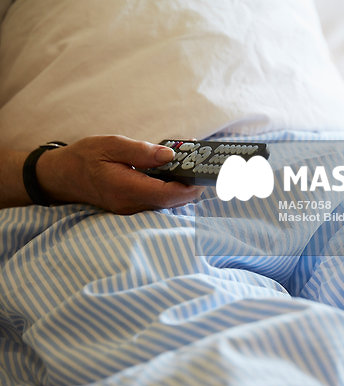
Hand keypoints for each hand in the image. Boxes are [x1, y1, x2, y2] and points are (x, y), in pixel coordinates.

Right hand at [36, 135, 201, 213]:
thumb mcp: (111, 145)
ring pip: (168, 201)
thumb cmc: (85, 157)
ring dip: (184, 185)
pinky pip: (159, 199)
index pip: (166, 194)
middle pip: (172, 201)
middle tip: (206, 166)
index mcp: (126, 189)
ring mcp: (133, 208)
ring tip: (194, 164)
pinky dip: (172, 186)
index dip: (189, 186)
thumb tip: (170, 155)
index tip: (203, 174)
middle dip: (192, 184)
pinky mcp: (134, 206)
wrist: (62, 176)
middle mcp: (131, 204)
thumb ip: (142, 151)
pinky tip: (177, 170)